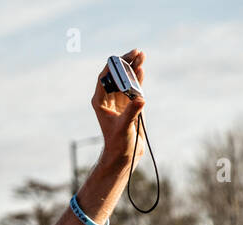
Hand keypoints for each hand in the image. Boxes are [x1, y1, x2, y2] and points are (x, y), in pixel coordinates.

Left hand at [92, 49, 146, 170]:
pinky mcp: (128, 105)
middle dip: (125, 63)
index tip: (123, 57)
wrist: (123, 154)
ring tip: (142, 55)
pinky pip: (133, 87)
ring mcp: (118, 101)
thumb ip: (132, 113)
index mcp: (100, 102)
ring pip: (125, 80)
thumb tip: (140, 100)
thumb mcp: (124, 127)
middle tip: (136, 52)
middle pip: (116, 76)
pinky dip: (138, 78)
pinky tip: (142, 68)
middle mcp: (108, 100)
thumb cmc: (118, 143)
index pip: (105, 78)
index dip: (114, 66)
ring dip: (133, 68)